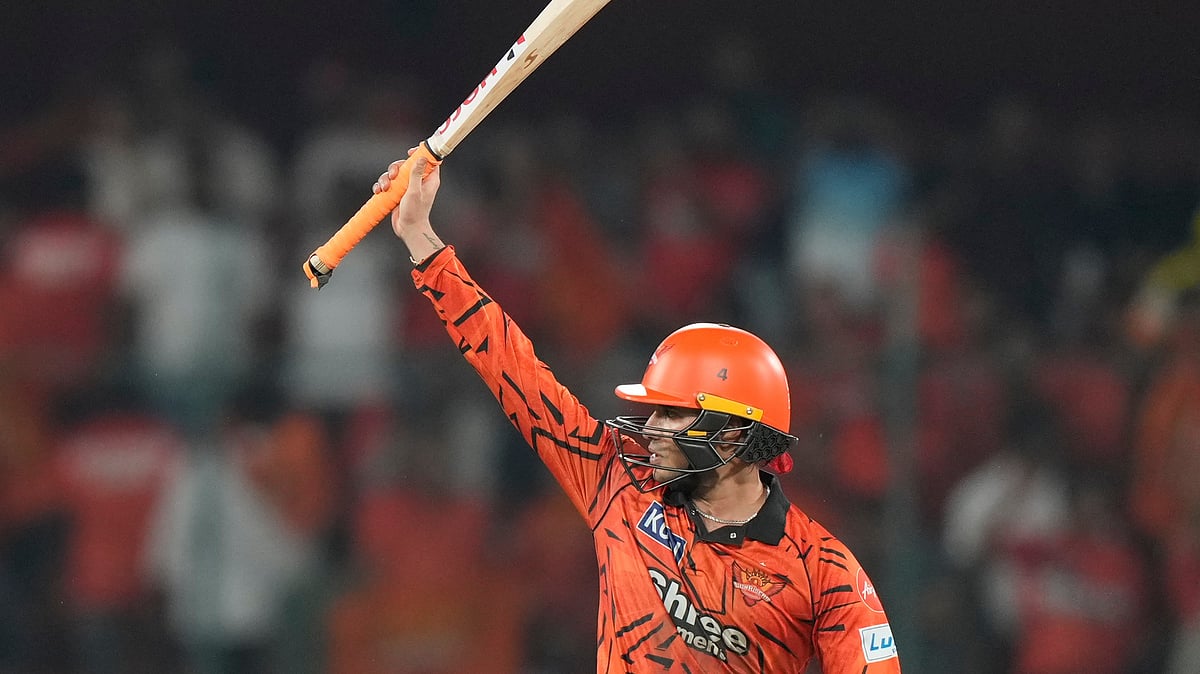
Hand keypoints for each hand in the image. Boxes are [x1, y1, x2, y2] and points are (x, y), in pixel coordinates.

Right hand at [374, 147, 443, 262]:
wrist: (408, 229)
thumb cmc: (416, 212)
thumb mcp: (416, 190)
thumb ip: (417, 173)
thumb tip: (422, 157)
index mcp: (428, 179)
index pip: (428, 160)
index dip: (420, 153)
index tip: (410, 151)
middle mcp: (418, 181)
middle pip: (406, 164)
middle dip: (396, 168)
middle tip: (393, 175)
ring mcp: (407, 186)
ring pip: (394, 174)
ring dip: (386, 178)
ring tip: (385, 188)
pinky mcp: (398, 192)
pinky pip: (388, 183)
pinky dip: (382, 186)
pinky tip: (379, 191)